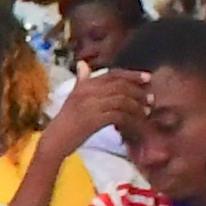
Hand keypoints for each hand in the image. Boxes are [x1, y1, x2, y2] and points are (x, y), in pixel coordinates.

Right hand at [38, 69, 152, 159]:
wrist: (54, 141)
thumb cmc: (65, 121)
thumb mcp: (73, 97)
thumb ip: (81, 81)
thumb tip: (82, 64)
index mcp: (84, 85)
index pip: (112, 74)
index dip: (132, 75)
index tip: (147, 78)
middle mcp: (88, 92)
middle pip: (120, 85)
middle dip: (138, 90)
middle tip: (151, 97)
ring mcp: (91, 106)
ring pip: (122, 100)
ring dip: (137, 106)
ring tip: (146, 111)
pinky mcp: (94, 120)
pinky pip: (119, 115)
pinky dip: (130, 119)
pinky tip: (136, 122)